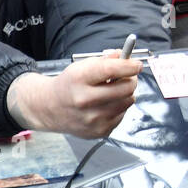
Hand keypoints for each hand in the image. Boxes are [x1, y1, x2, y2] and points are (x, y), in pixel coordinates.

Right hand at [6, 56, 142, 137]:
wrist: (49, 108)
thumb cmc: (68, 85)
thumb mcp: (80, 67)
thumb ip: (105, 61)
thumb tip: (125, 57)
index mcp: (79, 79)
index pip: (111, 70)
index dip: (129, 66)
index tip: (137, 64)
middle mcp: (84, 100)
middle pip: (126, 88)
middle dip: (131, 80)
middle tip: (127, 77)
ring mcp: (92, 118)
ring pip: (128, 102)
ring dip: (125, 94)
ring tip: (112, 92)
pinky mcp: (99, 131)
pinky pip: (122, 115)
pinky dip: (119, 108)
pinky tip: (105, 105)